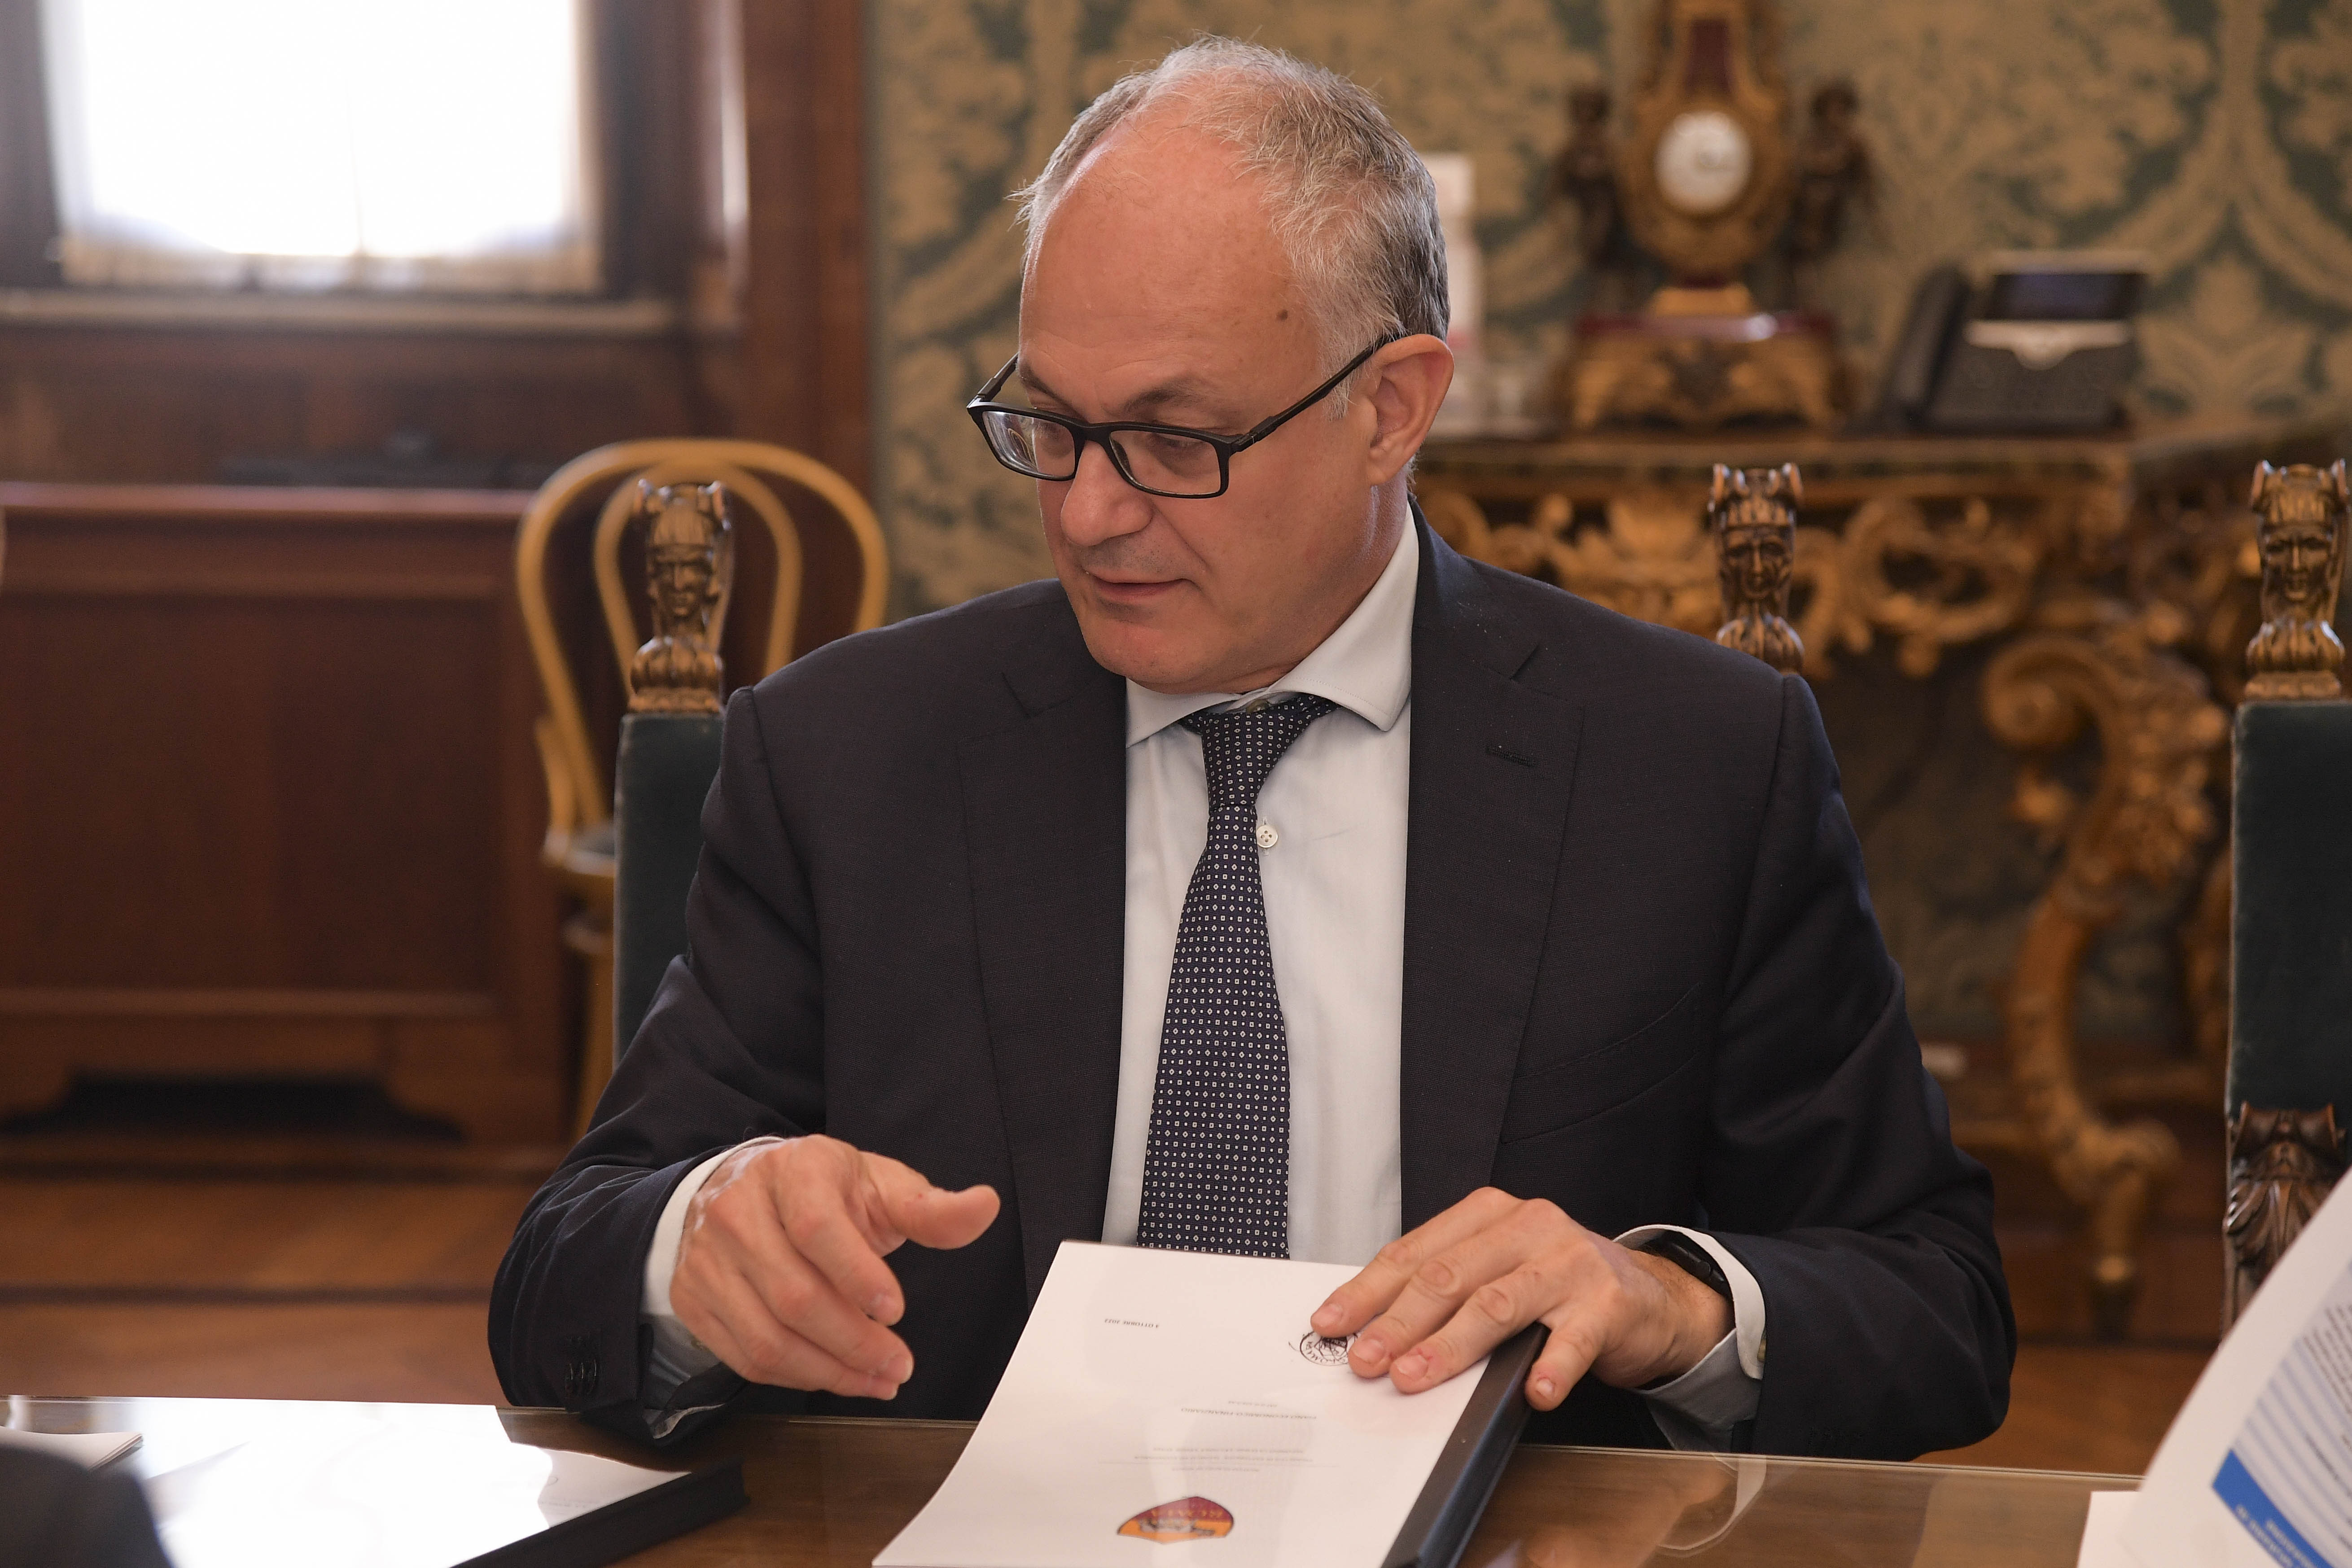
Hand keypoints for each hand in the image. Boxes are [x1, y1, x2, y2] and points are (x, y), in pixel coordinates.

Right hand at [670, 1135, 998, 1399]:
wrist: (742, 1189)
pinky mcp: (693, 1298)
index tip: (896, 1309)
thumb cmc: (822, 1191)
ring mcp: (708, 1259)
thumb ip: (931, 1208)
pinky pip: (745, 1357)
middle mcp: (737, 1211)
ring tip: (877, 1379)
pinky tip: (836, 1376)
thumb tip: (985, 1206)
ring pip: (768, 1337)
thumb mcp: (878, 1186)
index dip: (858, 1275)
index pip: (816, 1227)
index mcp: (793, 1171)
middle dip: (855, 1342)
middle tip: (900, 1365)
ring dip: (830, 1371)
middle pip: (794, 1294)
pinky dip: (796, 1378)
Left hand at [1309, 1188, 1730, 1410]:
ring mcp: (1569, 1263)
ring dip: (1451, 1345)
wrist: (1648, 1296)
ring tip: (1417, 1376)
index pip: (1415, 1252)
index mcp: (1490, 1214)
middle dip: (1399, 1321)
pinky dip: (1551, 1367)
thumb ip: (1447, 1291)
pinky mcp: (1607, 1303)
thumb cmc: (1557, 1284)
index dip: (1369, 1291)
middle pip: (1449, 1275)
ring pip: (1497, 1304)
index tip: (1333, 1324)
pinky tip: (1535, 1392)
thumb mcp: (1498, 1269)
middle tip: (1368, 1359)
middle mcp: (1528, 1227)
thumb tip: (1374, 1333)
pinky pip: (1573, 1339)